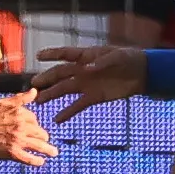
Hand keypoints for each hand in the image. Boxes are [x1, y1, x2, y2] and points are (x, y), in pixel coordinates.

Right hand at [0, 92, 53, 164]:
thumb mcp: (3, 102)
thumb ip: (20, 99)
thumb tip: (35, 91)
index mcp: (20, 113)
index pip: (35, 120)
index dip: (34, 124)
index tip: (32, 128)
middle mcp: (22, 126)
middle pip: (40, 133)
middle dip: (43, 137)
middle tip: (45, 141)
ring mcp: (18, 140)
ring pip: (39, 146)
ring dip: (48, 150)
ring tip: (53, 152)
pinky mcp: (12, 153)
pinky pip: (29, 158)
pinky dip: (37, 161)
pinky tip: (41, 162)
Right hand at [30, 44, 150, 123]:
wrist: (141, 73)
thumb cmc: (128, 58)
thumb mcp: (117, 57)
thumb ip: (101, 62)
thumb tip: (87, 68)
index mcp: (86, 56)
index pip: (66, 54)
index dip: (52, 54)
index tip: (39, 56)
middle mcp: (82, 70)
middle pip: (60, 73)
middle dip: (47, 78)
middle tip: (33, 84)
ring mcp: (87, 84)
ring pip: (65, 89)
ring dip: (52, 94)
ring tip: (39, 101)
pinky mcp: (94, 97)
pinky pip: (78, 105)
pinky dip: (67, 113)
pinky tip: (57, 120)